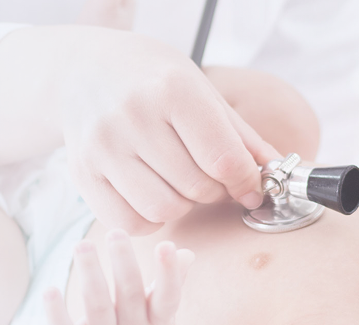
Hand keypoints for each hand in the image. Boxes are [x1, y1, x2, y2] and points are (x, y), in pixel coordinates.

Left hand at [42, 229, 194, 324]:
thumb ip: (172, 285)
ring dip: (91, 275)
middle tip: (116, 232)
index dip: (169, 274)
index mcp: (158, 322)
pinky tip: (49, 290)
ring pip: (97, 308)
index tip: (166, 245)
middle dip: (123, 263)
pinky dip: (56, 314)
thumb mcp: (161, 317)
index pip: (168, 298)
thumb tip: (186, 254)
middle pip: (129, 295)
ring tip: (82, 245)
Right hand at [61, 33, 278, 234]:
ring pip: (164, 209)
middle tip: (211, 178)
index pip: (222, 158)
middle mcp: (133, 116)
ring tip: (179, 183)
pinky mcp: (82, 173)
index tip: (250, 186)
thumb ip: (239, 134)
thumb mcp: (199, 87)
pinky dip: (150, 219)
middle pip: (196, 188)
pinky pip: (129, 222)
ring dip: (182, 205)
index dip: (246, 181)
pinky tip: (152, 194)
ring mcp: (103, 147)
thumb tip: (276, 172)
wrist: (83, 69)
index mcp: (171, 89)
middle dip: (215, 191)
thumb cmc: (149, 77)